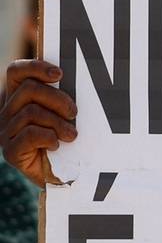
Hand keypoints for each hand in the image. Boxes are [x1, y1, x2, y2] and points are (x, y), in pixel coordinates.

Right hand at [2, 59, 76, 184]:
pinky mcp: (11, 152)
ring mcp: (6, 132)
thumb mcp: (66, 114)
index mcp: (18, 98)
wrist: (64, 176)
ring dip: (59, 123)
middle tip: (74, 113)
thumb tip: (69, 77)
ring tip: (71, 135)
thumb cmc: (68, 141)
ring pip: (32, 112)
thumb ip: (61, 96)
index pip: (16, 71)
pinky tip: (56, 145)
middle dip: (58, 99)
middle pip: (29, 90)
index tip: (60, 74)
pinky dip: (49, 138)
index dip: (36, 67)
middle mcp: (7, 113)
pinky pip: (30, 134)